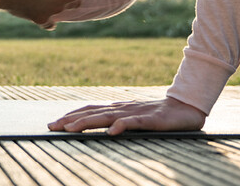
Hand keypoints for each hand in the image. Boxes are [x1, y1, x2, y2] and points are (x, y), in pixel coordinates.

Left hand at [47, 97, 206, 134]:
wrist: (187, 107)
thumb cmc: (160, 115)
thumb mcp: (135, 118)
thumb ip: (120, 120)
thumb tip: (103, 127)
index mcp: (118, 108)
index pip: (90, 110)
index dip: (71, 116)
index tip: (53, 123)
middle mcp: (123, 108)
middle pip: (92, 113)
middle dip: (70, 120)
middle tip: (51, 126)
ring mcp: (136, 113)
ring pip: (107, 117)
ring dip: (87, 122)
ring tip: (71, 129)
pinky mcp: (151, 119)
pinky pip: (135, 123)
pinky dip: (123, 125)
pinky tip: (112, 131)